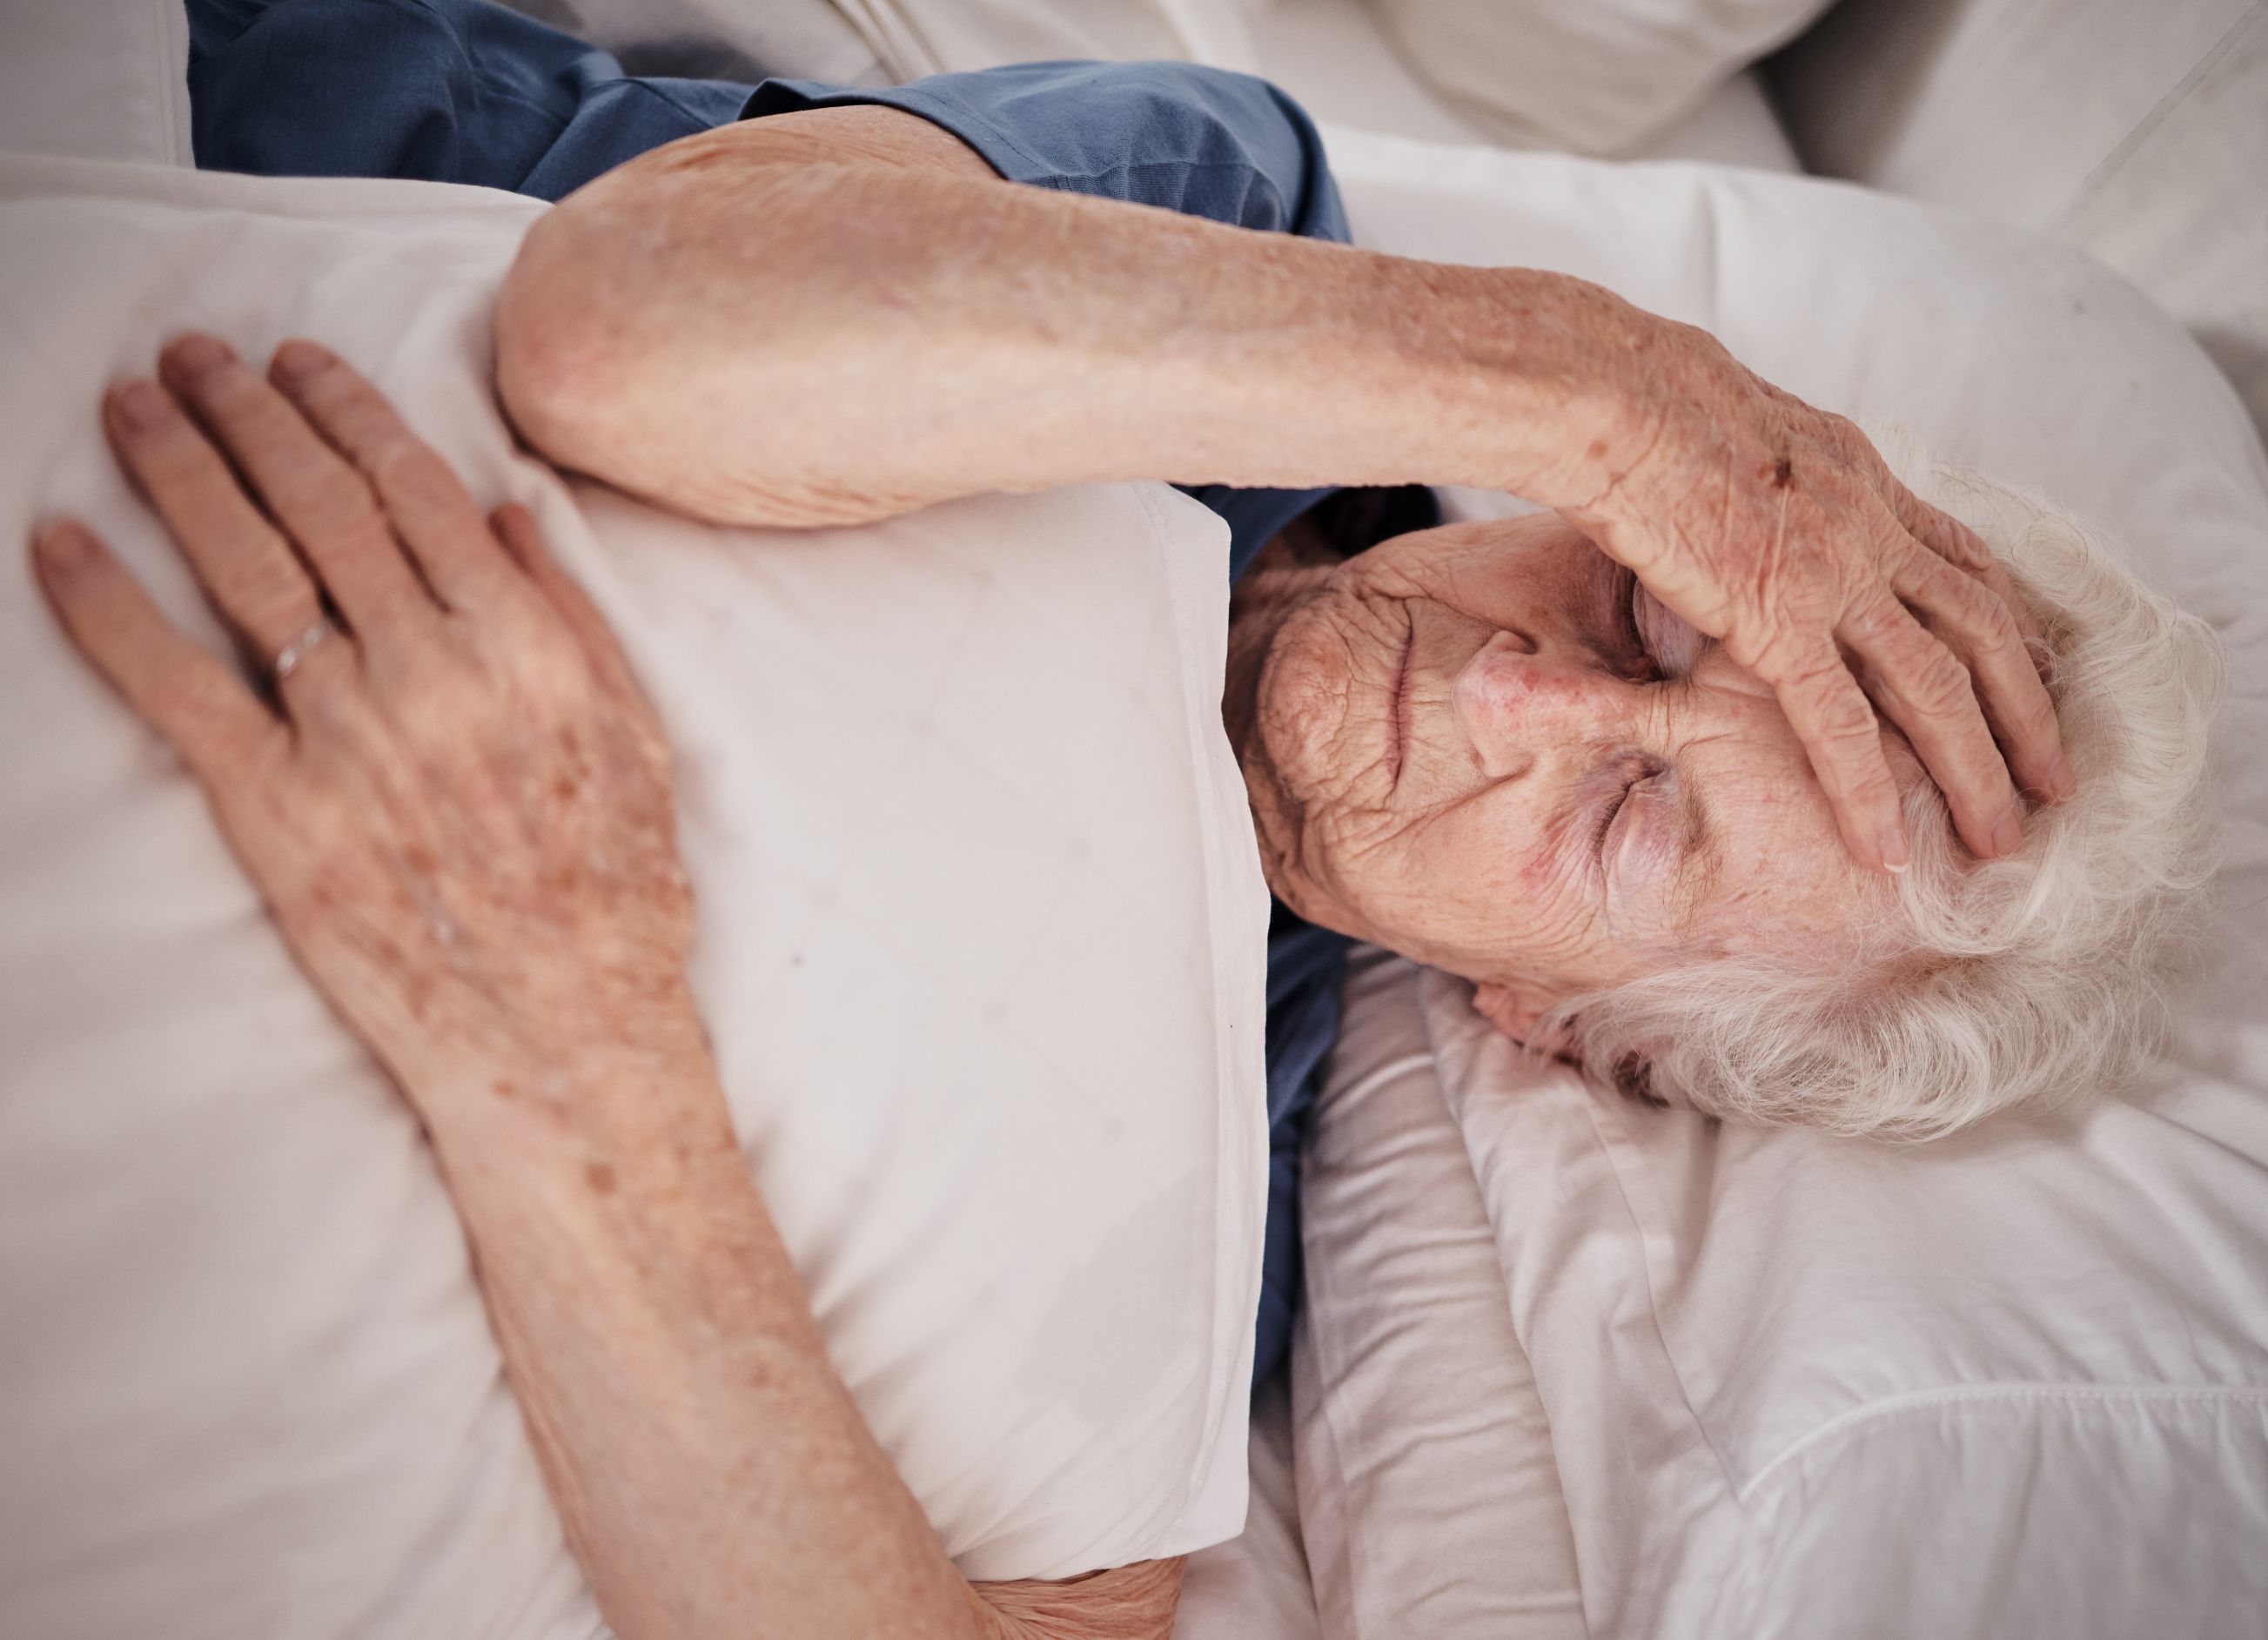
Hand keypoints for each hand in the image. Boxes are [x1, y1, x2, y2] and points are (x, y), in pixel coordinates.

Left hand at [31, 334, 697, 1103]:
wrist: (569, 1034)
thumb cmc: (616, 895)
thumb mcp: (636, 739)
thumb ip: (571, 617)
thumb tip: (505, 508)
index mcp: (526, 645)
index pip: (415, 489)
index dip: (347, 410)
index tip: (301, 364)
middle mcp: (432, 670)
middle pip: (318, 505)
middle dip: (247, 411)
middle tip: (196, 356)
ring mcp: (348, 738)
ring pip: (243, 565)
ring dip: (178, 467)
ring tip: (133, 405)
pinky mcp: (277, 812)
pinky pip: (175, 687)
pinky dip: (108, 608)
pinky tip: (62, 545)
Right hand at [1559, 317, 2074, 872]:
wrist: (1615, 398)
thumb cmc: (1638, 401)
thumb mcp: (1735, 427)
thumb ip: (1765, 474)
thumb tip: (1743, 493)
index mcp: (1860, 473)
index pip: (1959, 557)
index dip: (2002, 623)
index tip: (2028, 674)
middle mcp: (1870, 521)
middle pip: (1981, 627)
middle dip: (2026, 710)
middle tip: (2054, 777)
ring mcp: (1835, 571)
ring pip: (1940, 684)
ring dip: (1979, 767)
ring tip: (2002, 836)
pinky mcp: (1778, 616)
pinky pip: (1841, 721)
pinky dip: (1869, 792)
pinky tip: (1884, 848)